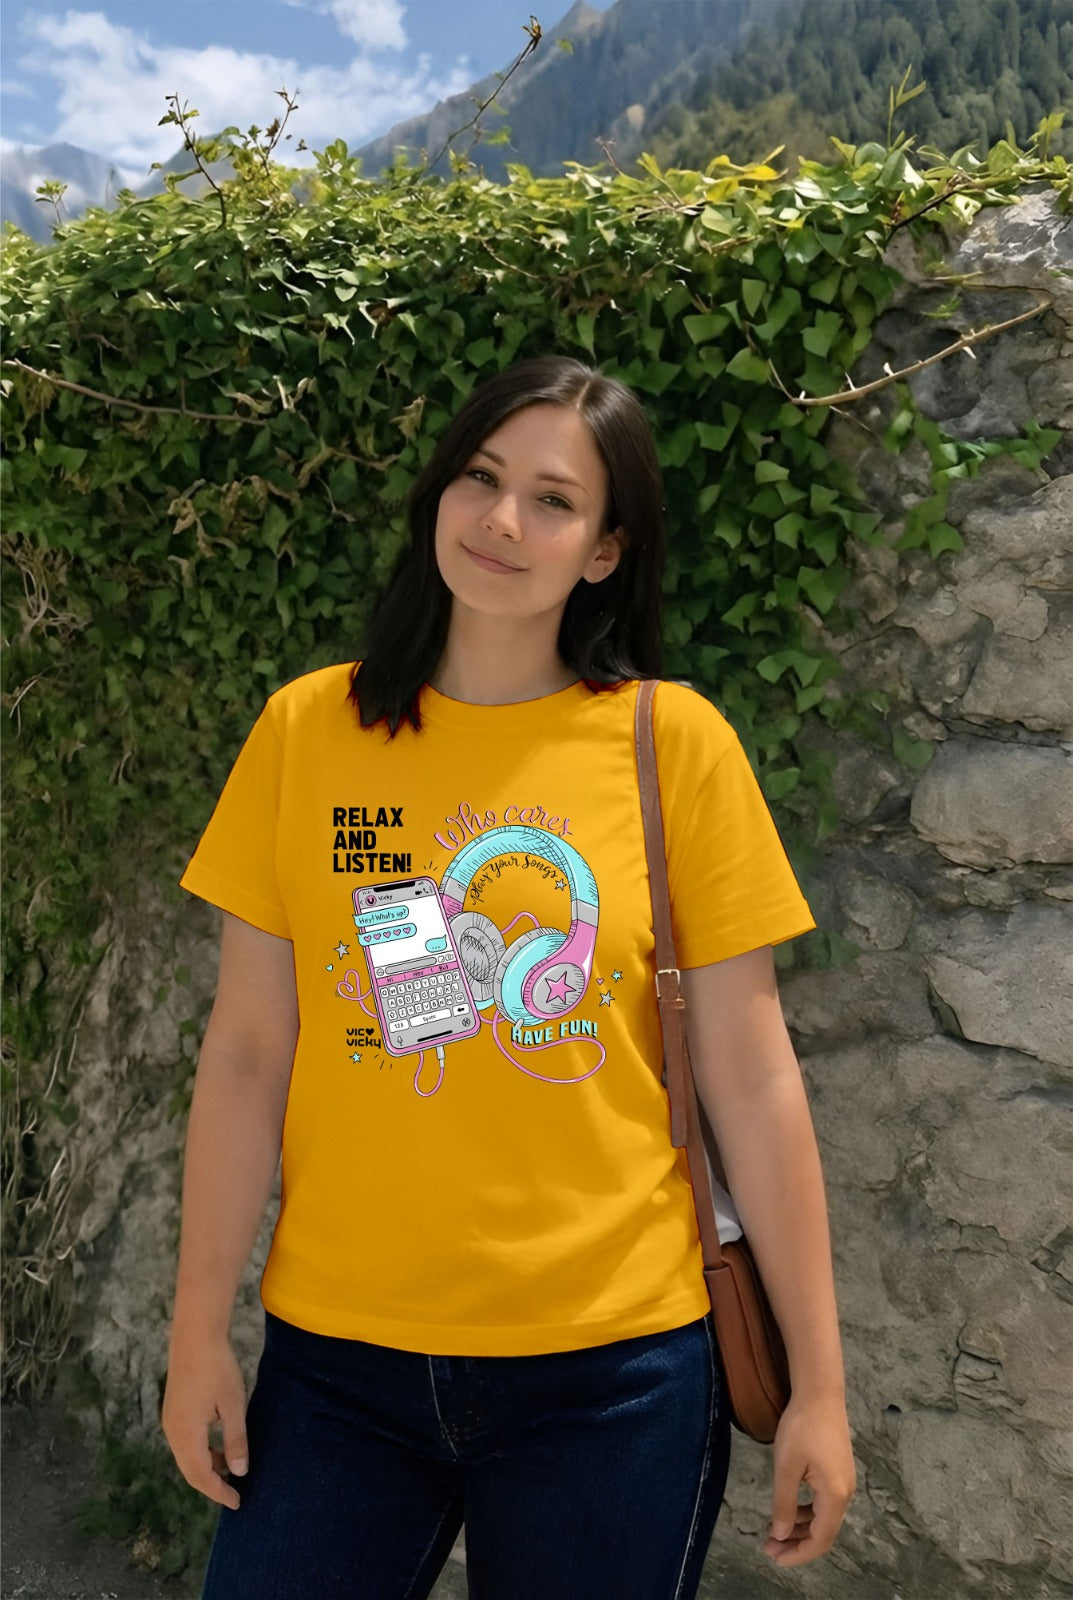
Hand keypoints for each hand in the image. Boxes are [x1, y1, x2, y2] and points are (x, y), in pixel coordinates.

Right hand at [161, 1329, 248, 1509]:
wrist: (195, 1336)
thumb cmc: (218, 1369)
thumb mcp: (232, 1406)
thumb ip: (235, 1440)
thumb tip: (239, 1471)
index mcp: (186, 1435)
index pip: (201, 1476)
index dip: (219, 1492)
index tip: (237, 1503)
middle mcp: (173, 1432)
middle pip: (190, 1471)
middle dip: (211, 1485)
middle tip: (234, 1494)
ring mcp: (170, 1421)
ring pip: (186, 1457)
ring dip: (206, 1467)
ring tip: (230, 1470)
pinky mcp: (173, 1410)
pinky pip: (185, 1443)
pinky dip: (201, 1452)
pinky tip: (218, 1447)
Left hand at [763, 1393, 854, 1566]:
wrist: (820, 1393)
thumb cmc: (802, 1427)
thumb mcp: (786, 1467)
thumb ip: (784, 1504)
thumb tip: (780, 1535)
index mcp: (835, 1495)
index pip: (820, 1540)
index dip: (798, 1554)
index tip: (775, 1558)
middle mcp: (845, 1493)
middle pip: (823, 1532)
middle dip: (796, 1543)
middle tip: (769, 1546)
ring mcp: (843, 1481)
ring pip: (822, 1517)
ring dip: (799, 1527)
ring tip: (774, 1530)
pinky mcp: (838, 1470)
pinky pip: (823, 1502)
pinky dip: (805, 1511)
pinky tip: (788, 1508)